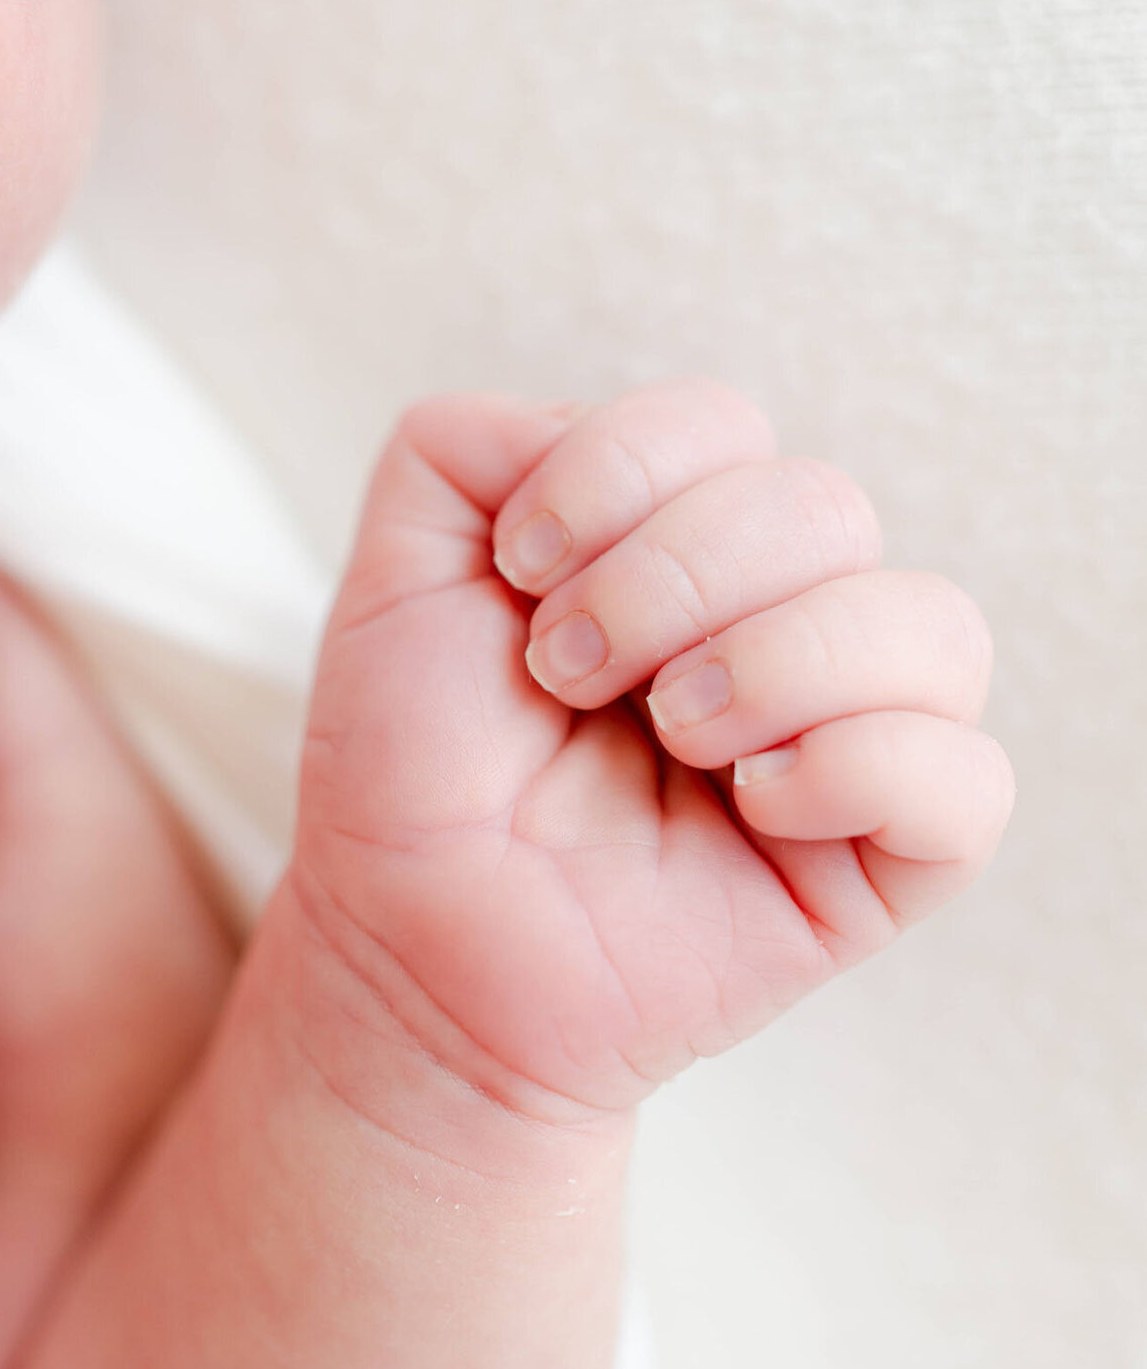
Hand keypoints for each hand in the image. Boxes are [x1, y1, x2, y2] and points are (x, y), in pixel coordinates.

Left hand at [294, 378, 1014, 1128]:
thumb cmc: (416, 766)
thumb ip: (464, 444)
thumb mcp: (400, 570)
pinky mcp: (882, 862)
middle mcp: (781, 620)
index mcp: (683, 543)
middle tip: (566, 674)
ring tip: (669, 734)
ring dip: (774, 662)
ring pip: (933, 626)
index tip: (520, 577)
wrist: (413, 942)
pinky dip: (862, 766)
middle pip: (825, 506)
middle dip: (671, 578)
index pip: (724, 425)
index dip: (618, 476)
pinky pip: (968, 783)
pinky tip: (755, 805)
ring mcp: (845, 737)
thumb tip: (586, 431)